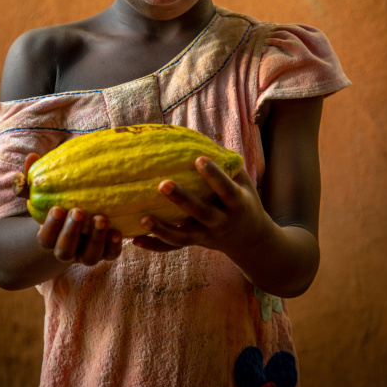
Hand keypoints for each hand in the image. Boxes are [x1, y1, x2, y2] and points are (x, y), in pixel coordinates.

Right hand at [23, 153, 122, 266]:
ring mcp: (87, 253)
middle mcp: (68, 250)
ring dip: (95, 238)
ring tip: (101, 218)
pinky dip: (113, 245)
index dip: (50, 226)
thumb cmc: (61, 200)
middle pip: (65, 251)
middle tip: (78, 211)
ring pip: (89, 256)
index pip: (45, 239)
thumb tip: (32, 157)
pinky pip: (110, 254)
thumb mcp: (48, 190)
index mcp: (50, 238)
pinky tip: (117, 230)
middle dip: (71, 232)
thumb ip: (37, 176)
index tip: (57, 208)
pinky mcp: (106, 251)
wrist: (80, 221)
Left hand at [133, 157, 271, 261]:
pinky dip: (155, 245)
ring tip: (142, 218)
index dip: (214, 175)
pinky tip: (136, 240)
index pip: (226, 189)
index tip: (199, 158)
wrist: (250, 238)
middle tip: (162, 184)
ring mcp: (207, 236)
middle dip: (182, 199)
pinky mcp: (195, 243)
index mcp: (237, 204)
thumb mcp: (243, 182)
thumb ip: (226, 165)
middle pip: (201, 213)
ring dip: (162, 229)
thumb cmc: (242, 199)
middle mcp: (222, 222)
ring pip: (183, 237)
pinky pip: (173, 247)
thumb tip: (202, 139)